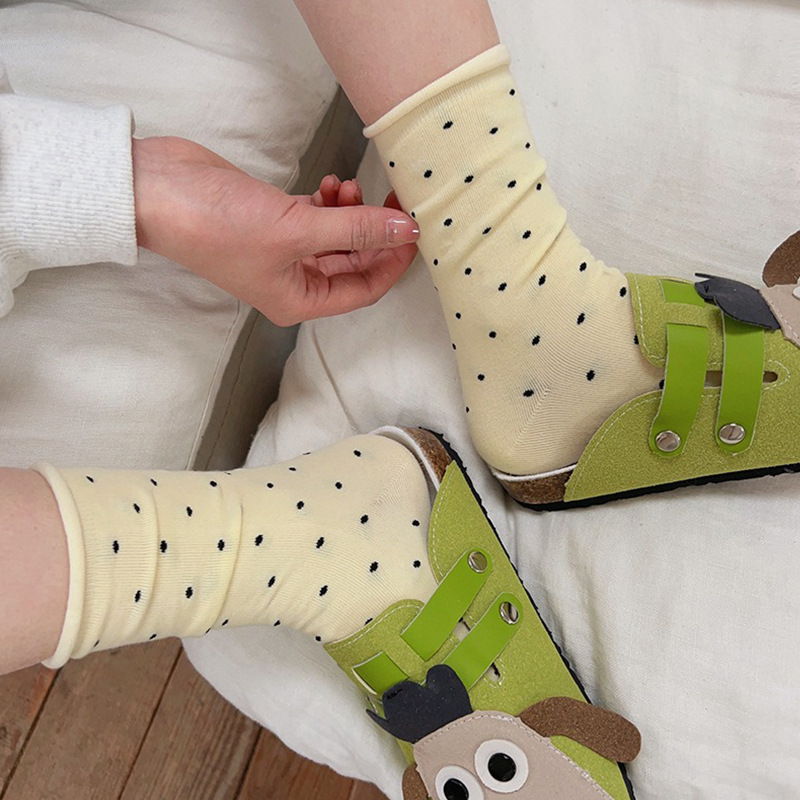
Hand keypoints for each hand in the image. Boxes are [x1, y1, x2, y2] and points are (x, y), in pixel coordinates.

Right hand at [132, 136, 418, 324]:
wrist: (157, 191)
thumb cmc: (217, 226)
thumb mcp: (297, 232)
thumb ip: (356, 229)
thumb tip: (405, 230)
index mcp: (299, 300)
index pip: (364, 289)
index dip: (393, 262)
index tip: (415, 230)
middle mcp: (295, 280)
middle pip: (355, 261)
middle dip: (376, 232)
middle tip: (395, 200)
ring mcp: (285, 250)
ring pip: (338, 236)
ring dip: (352, 211)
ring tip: (347, 186)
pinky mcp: (276, 219)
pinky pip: (318, 216)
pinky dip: (331, 201)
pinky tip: (331, 183)